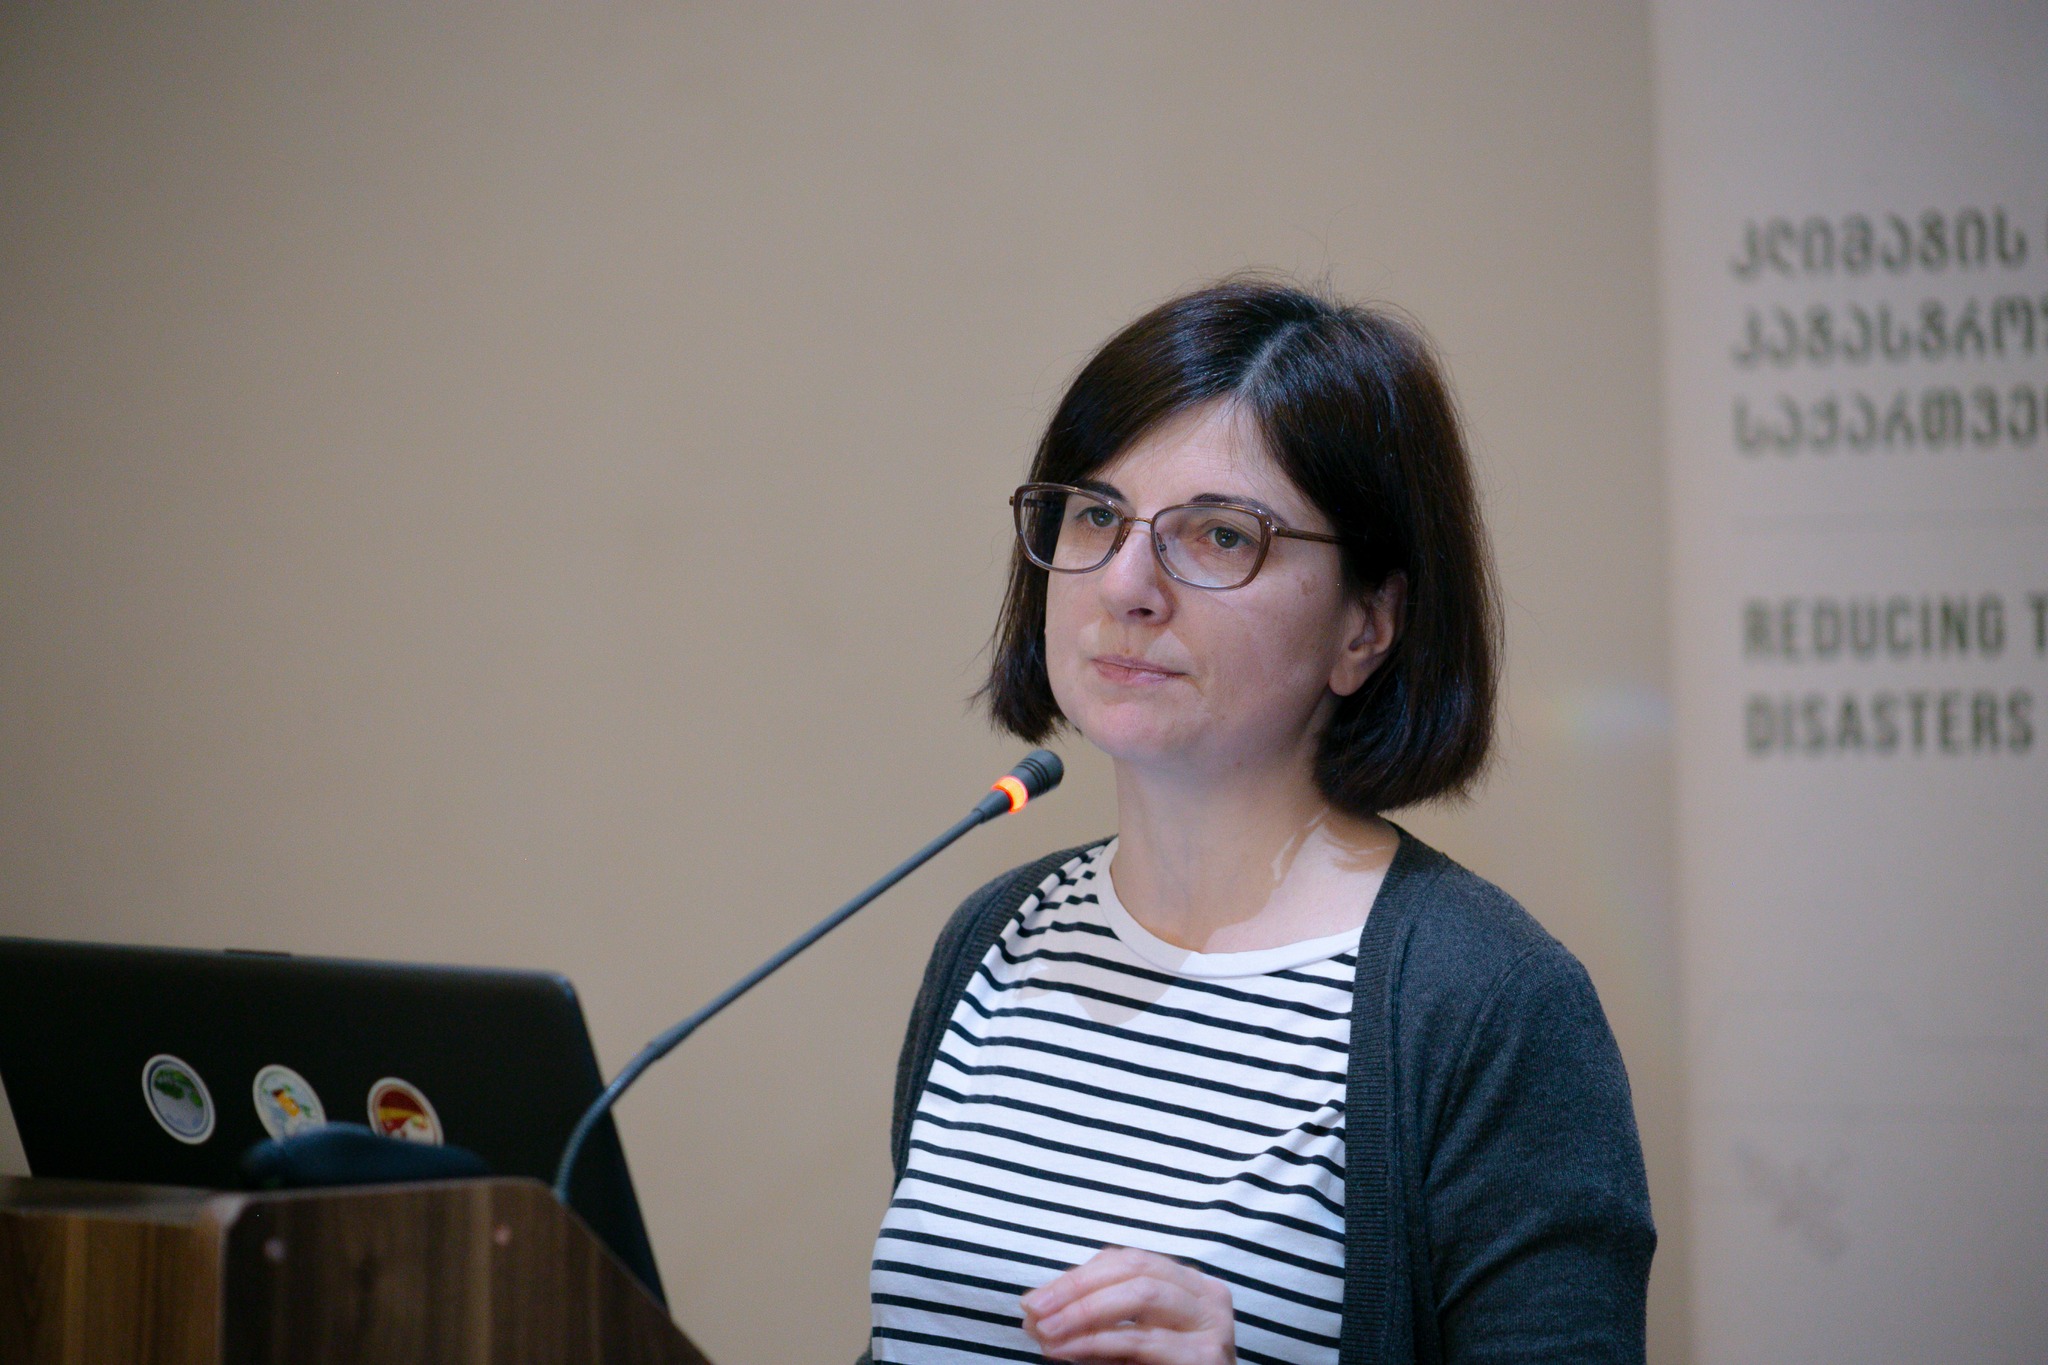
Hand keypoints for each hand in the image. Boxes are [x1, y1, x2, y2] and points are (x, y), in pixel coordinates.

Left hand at [1019, 1245, 1234, 1363]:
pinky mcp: (1203, 1356)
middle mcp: (1205, 1294)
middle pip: (1133, 1268)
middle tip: (1033, 1310)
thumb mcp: (1126, 1341)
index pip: (1125, 1261)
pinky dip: (1095, 1341)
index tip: (1035, 1298)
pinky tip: (1065, 1349)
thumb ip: (1093, 1320)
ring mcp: (1209, 1323)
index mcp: (1187, 1283)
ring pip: (1140, 1294)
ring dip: (1083, 1310)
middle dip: (1076, 1287)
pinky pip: (1139, 1339)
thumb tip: (1035, 1310)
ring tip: (1045, 1331)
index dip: (1077, 1276)